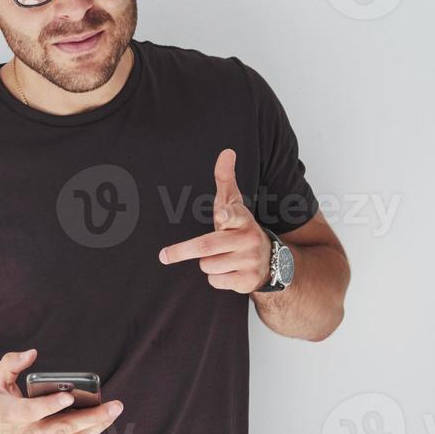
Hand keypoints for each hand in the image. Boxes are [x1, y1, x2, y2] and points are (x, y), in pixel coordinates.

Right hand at [0, 348, 123, 433]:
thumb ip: (11, 364)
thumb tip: (32, 353)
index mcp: (11, 416)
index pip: (32, 412)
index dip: (50, 405)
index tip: (69, 396)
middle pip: (62, 429)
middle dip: (91, 417)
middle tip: (114, 405)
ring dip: (95, 426)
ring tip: (113, 411)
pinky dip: (85, 433)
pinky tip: (100, 421)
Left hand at [157, 148, 270, 293]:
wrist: (271, 260)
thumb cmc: (240, 227)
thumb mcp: (233, 203)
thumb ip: (226, 179)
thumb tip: (227, 151)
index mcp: (242, 218)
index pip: (233, 214)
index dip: (226, 215)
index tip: (221, 214)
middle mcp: (249, 239)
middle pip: (206, 246)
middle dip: (182, 251)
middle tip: (163, 255)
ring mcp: (250, 261)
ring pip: (208, 266)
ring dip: (206, 264)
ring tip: (221, 258)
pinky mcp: (248, 281)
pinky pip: (216, 282)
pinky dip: (215, 279)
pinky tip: (228, 272)